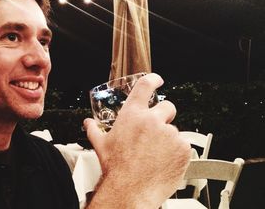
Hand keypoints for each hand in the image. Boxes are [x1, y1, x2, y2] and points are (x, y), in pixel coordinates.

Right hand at [84, 73, 190, 207]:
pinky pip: (183, 145)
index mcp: (133, 115)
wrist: (130, 190)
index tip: (157, 80)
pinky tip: (164, 161)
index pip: (145, 86)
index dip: (153, 80)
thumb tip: (88, 124)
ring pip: (174, 130)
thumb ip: (94, 130)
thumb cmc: (116, 168)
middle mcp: (152, 120)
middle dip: (164, 116)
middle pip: (167, 106)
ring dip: (167, 139)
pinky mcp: (182, 148)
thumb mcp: (101, 145)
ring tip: (155, 154)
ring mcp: (169, 134)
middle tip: (156, 131)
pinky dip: (176, 152)